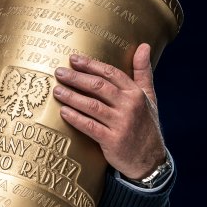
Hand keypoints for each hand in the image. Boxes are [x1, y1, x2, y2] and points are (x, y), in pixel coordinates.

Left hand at [53, 43, 166, 178]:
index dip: (91, 65)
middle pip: (99, 87)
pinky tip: (63, 112)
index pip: (111, 73)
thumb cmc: (146, 125)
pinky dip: (75, 118)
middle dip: (77, 78)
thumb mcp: (149, 97)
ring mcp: (121, 124)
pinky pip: (90, 126)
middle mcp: (129, 106)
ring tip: (56, 90)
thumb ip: (143, 72)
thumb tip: (143, 45)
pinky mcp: (112, 140)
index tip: (74, 59)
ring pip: (92, 105)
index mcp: (136, 93)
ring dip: (72, 96)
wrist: (150, 160)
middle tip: (59, 72)